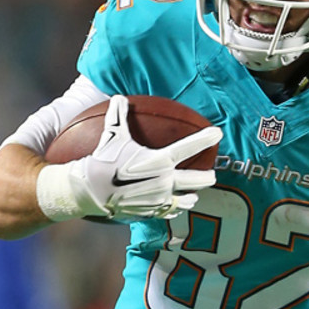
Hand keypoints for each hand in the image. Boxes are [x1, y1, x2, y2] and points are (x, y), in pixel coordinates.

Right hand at [79, 95, 220, 220]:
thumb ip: (118, 115)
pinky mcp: (151, 212)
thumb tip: (117, 96)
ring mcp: (159, 199)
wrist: (91, 190)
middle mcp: (165, 181)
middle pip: (197, 181)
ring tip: (193, 195)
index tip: (218, 132)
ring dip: (191, 196)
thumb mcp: (112, 134)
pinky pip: (169, 211)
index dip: (205, 138)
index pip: (189, 147)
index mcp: (160, 160)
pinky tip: (173, 206)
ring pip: (186, 200)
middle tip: (212, 174)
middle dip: (207, 177)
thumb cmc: (104, 159)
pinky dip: (173, 208)